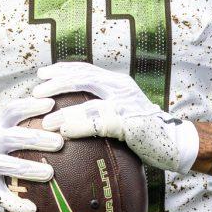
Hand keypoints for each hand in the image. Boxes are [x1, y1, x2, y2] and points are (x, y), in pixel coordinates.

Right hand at [0, 97, 61, 211]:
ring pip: (9, 165)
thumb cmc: (1, 147)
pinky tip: (32, 211)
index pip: (13, 109)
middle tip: (59, 143)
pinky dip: (16, 204)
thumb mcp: (7, 129)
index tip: (51, 104)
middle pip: (15, 137)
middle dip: (37, 139)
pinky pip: (0, 196)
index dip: (30, 106)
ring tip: (49, 174)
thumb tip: (62, 108)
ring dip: (30, 169)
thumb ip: (27, 121)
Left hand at [35, 62, 198, 174]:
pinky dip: (80, 126)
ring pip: (89, 101)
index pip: (86, 69)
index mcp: (117, 82)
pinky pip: (99, 123)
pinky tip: (64, 132)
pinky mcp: (130, 121)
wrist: (174, 142)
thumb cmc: (144, 131)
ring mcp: (126, 103)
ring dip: (64, 110)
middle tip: (36, 92)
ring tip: (45, 120)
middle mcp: (121, 87)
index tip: (42, 73)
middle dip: (57, 83)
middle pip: (84, 78)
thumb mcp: (121, 111)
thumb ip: (101, 107)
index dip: (62, 69)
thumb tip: (71, 113)